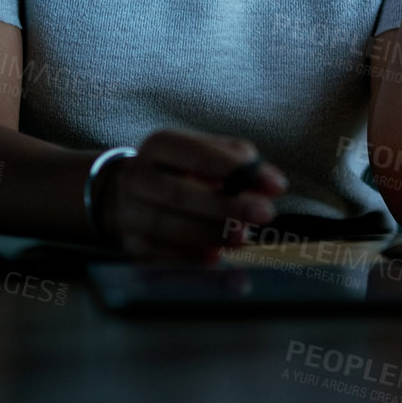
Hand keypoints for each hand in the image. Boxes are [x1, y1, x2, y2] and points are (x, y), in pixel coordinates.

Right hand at [99, 129, 286, 261]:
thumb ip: (240, 163)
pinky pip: (158, 254)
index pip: (199, 154)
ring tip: (242, 239)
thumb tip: (272, 184)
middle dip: (225, 207)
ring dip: (209, 234)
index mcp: (160, 145)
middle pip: (180, 193)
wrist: (126, 193)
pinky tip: (215, 257)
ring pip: (166, 226)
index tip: (276, 186)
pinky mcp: (130, 243)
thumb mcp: (206, 154)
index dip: (237, 169)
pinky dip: (188, 257)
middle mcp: (138, 176)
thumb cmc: (181, 171)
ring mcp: (129, 211)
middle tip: (264, 214)